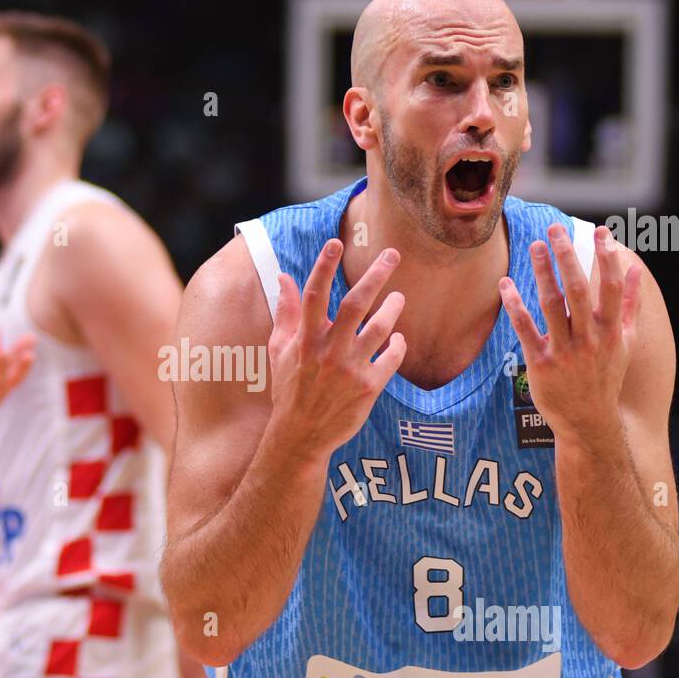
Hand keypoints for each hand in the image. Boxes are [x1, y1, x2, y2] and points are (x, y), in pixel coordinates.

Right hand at [268, 239, 406, 455]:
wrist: (301, 435)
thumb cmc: (289, 389)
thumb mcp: (280, 350)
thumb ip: (286, 313)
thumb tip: (283, 278)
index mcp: (305, 339)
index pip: (314, 295)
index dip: (324, 266)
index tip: (335, 242)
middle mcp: (328, 351)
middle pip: (356, 304)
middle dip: (376, 275)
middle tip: (393, 254)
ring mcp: (350, 369)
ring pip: (381, 329)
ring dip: (393, 308)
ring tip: (399, 298)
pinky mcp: (369, 387)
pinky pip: (392, 358)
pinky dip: (398, 346)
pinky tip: (398, 340)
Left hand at [499, 224, 642, 439]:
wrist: (588, 421)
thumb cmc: (606, 377)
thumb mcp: (625, 342)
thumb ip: (631, 305)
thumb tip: (636, 270)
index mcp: (611, 330)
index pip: (611, 286)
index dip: (607, 257)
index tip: (601, 231)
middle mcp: (590, 339)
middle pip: (580, 289)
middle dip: (568, 257)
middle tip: (555, 229)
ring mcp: (565, 351)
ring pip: (553, 305)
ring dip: (543, 273)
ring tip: (534, 246)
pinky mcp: (541, 363)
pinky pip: (526, 329)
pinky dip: (515, 306)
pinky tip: (505, 284)